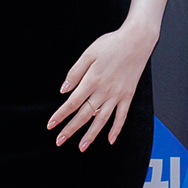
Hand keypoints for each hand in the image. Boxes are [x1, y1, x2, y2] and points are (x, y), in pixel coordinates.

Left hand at [50, 20, 156, 150]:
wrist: (137, 40)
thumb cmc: (111, 44)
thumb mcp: (89, 53)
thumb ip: (75, 72)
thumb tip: (64, 90)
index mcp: (92, 80)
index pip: (72, 103)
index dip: (60, 115)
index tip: (51, 125)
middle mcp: (104, 91)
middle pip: (84, 115)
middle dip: (70, 130)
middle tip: (59, 141)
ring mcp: (117, 95)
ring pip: (101, 120)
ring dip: (91, 135)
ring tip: (82, 147)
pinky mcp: (128, 96)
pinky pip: (122, 116)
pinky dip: (116, 129)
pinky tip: (110, 140)